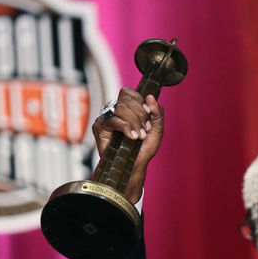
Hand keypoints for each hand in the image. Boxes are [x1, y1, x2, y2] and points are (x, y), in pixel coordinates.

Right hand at [92, 87, 163, 202]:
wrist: (135, 165)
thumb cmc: (144, 149)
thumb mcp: (157, 129)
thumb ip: (157, 112)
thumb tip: (150, 97)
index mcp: (128, 108)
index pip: (130, 93)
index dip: (140, 102)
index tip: (148, 116)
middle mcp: (115, 111)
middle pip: (125, 99)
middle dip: (139, 114)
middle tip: (145, 129)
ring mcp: (106, 118)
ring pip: (119, 108)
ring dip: (133, 122)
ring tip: (139, 136)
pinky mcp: (99, 127)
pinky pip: (112, 120)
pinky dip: (125, 127)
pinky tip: (132, 137)